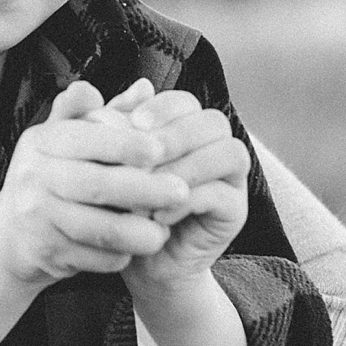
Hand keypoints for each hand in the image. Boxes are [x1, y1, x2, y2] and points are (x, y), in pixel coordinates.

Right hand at [0, 80, 187, 287]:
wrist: (9, 236)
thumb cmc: (50, 177)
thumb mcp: (65, 138)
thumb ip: (104, 113)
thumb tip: (144, 87)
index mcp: (42, 141)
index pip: (88, 138)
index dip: (126, 144)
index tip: (162, 148)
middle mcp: (33, 176)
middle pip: (96, 184)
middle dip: (144, 189)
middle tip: (181, 192)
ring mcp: (35, 217)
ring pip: (96, 227)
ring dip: (135, 232)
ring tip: (163, 232)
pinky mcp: (43, 252)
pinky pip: (90, 257)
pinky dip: (116, 257)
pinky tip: (132, 251)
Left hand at [121, 91, 248, 289]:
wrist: (133, 259)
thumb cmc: (119, 204)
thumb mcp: (110, 163)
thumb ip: (117, 126)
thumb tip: (136, 86)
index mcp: (185, 130)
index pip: (186, 102)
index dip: (164, 108)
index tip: (136, 123)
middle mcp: (214, 149)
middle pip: (213, 122)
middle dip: (177, 134)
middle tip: (146, 155)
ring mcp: (230, 180)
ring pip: (228, 153)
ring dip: (187, 166)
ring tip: (151, 186)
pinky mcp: (235, 212)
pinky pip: (222, 195)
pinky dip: (188, 201)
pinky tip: (157, 214)